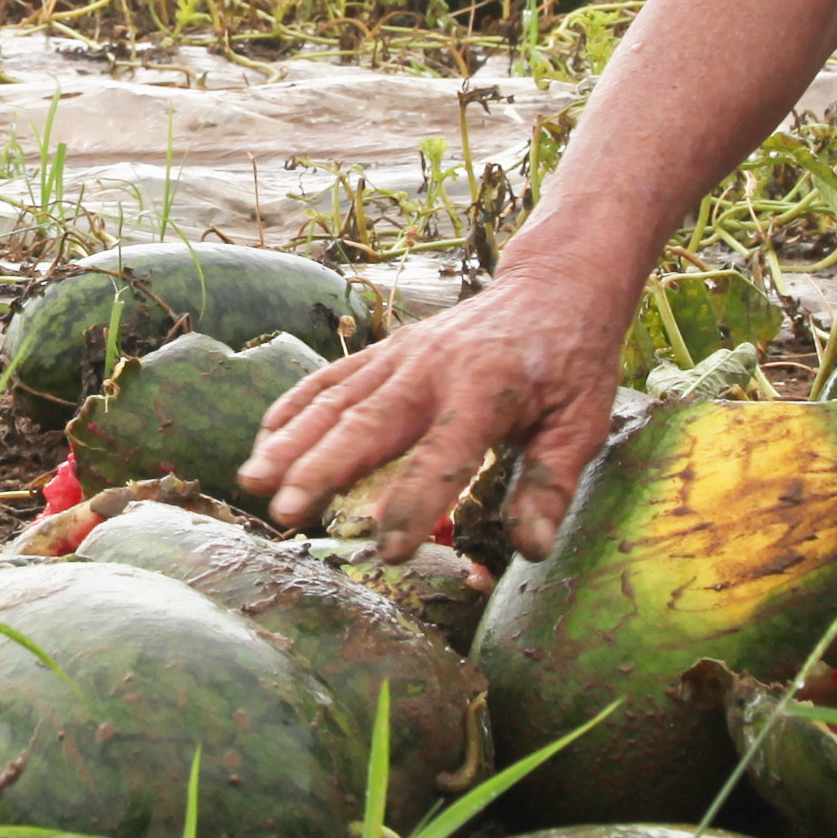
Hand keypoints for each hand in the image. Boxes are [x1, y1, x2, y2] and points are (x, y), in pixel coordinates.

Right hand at [253, 264, 635, 561]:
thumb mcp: (582, 424)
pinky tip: (264, 440)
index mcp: (488, 390)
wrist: (556, 285)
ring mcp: (403, 354)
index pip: (445, 456)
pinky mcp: (386, 349)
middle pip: (370, 424)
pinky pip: (331, 377)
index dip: (414, 506)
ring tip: (254, 481)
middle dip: (323, 470)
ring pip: (338, 400)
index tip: (387, 552)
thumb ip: (551, 486)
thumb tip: (532, 549)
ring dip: (293, 441)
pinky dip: (295, 406)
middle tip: (287, 514)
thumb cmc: (572, 363)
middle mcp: (434, 368)